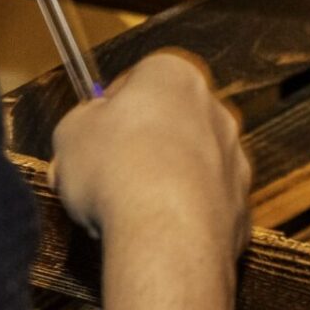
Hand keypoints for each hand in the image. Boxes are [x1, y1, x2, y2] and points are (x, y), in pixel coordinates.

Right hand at [51, 50, 250, 257]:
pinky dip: (184, 216)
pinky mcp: (240, 203)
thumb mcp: (69, 134)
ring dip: (163, 182)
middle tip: (105, 178)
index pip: (138, 81)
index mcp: (174, 77)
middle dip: (139, 147)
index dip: (108, 113)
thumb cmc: (116, 172)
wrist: (166, 232)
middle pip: (168, 123)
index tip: (91, 139)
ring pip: (190, 165)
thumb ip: (82, 123)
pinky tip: (157, 231)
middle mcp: (214, 110)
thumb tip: (86, 129)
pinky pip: (204, 204)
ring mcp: (232, 158)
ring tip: (126, 212)